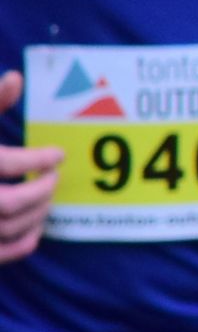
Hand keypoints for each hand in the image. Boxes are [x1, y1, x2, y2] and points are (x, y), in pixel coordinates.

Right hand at [0, 70, 63, 262]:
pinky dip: (22, 244)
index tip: (58, 155)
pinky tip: (35, 227)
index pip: (7, 163)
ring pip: (7, 229)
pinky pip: (0, 254)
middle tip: (53, 176)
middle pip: (10, 203)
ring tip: (46, 196)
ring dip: (37, 214)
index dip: (39, 159)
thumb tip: (16, 78)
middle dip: (41, 189)